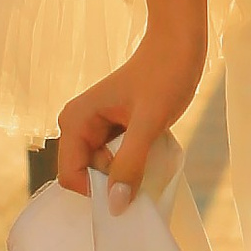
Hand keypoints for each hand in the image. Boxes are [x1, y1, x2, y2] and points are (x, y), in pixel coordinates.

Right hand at [55, 0, 208, 211]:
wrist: (180, 44)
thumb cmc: (164, 74)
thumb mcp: (149, 123)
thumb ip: (129, 164)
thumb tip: (114, 206)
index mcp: (74, 121)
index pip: (71, 176)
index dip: (98, 192)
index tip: (131, 190)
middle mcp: (77, 126)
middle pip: (87, 176)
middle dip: (114, 182)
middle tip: (146, 167)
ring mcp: (94, 128)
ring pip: (104, 170)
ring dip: (127, 172)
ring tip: (152, 152)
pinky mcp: (112, 129)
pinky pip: (116, 160)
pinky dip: (133, 163)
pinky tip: (151, 149)